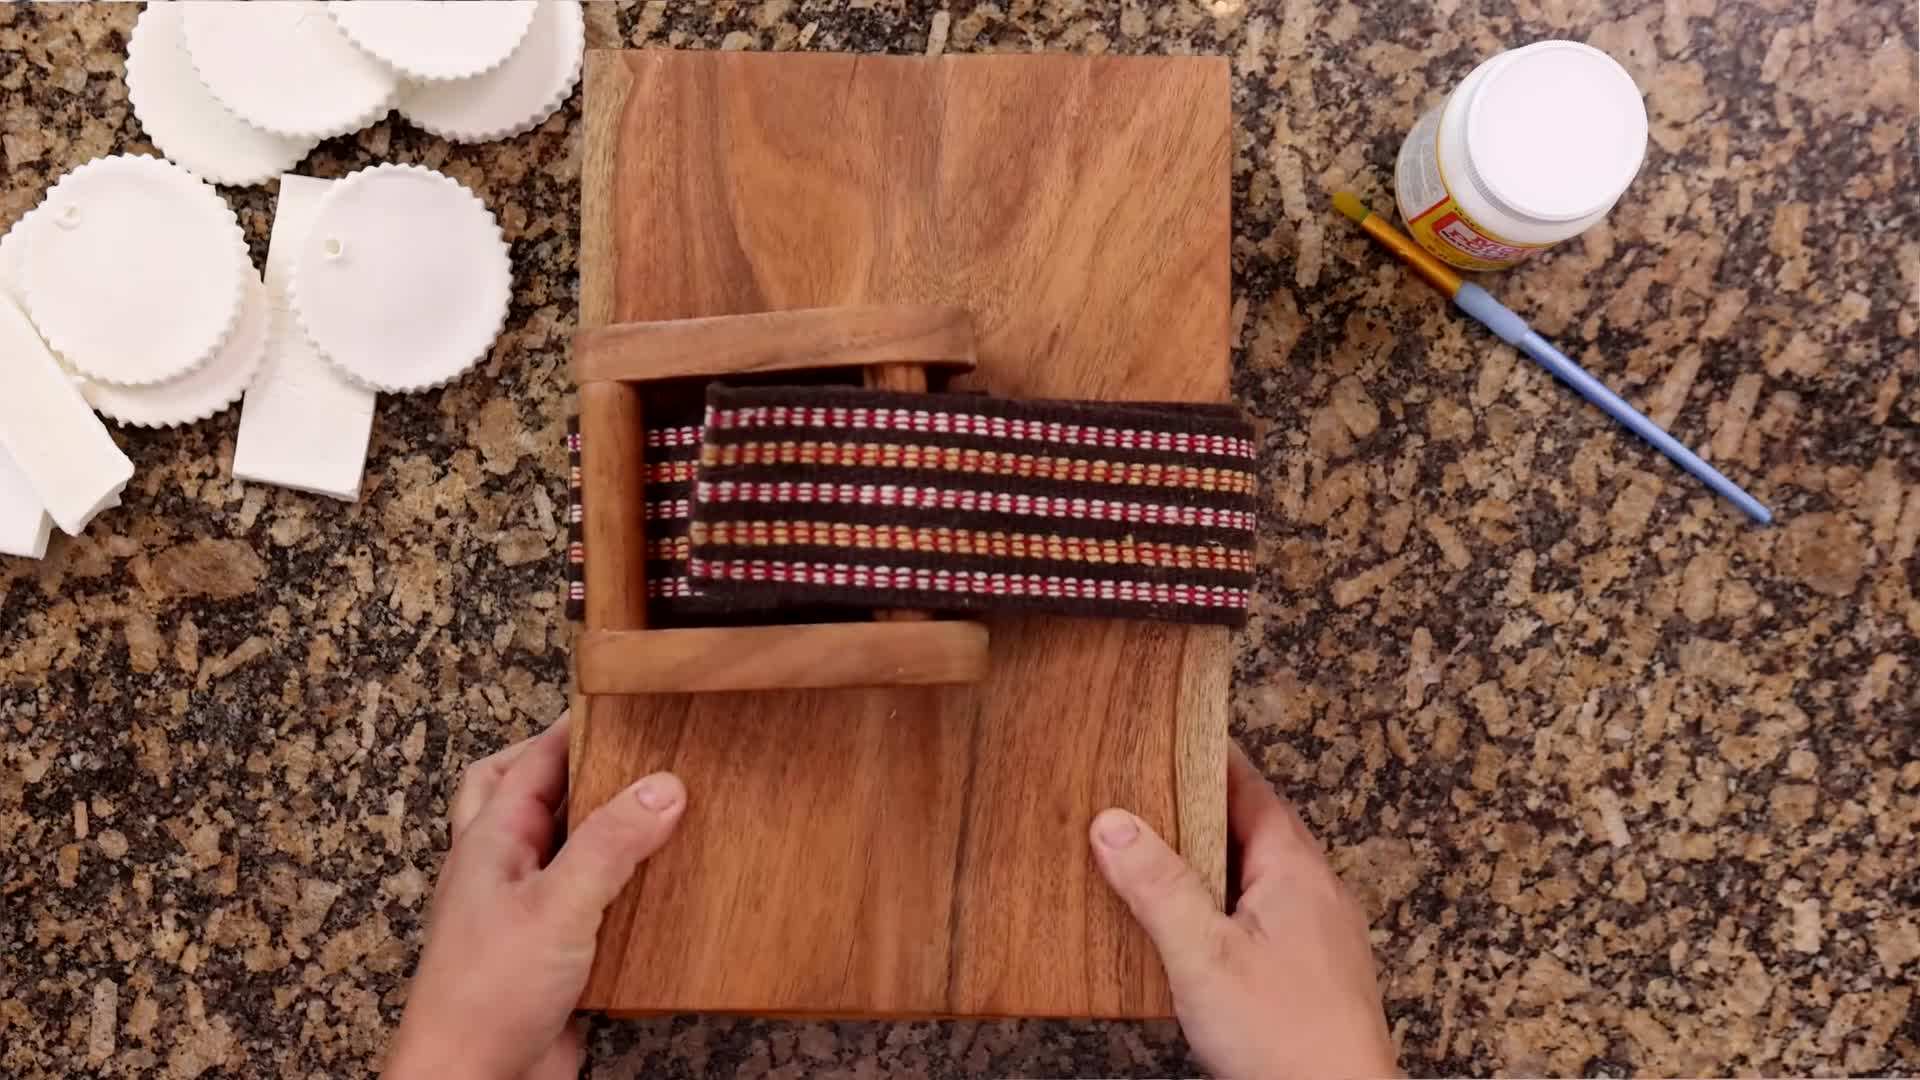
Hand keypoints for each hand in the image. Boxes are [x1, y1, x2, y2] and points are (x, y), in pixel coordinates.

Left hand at [385, 712, 686, 1079]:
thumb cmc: (484, 998)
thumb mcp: (560, 906)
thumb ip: (612, 844)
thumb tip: (663, 785)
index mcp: (489, 842)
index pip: (532, 761)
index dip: (574, 729)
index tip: (623, 703)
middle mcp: (499, 870)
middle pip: (521, 794)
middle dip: (565, 767)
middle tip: (621, 750)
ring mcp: (519, 913)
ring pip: (553, 847)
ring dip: (593, 827)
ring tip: (645, 809)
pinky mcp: (546, 954)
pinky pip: (578, 902)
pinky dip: (612, 886)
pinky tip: (648, 889)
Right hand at [1090, 743, 1397, 1079]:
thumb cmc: (1286, 1037)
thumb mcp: (1203, 955)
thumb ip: (1158, 887)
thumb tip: (1114, 823)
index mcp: (1295, 869)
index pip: (1251, 787)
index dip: (1210, 757)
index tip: (1172, 731)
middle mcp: (1317, 890)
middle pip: (1255, 828)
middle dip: (1202, 810)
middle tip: (1146, 794)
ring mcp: (1322, 932)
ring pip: (1261, 874)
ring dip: (1214, 862)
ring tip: (1158, 859)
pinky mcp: (1316, 970)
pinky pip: (1268, 914)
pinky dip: (1228, 904)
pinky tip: (1195, 929)